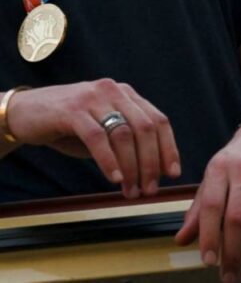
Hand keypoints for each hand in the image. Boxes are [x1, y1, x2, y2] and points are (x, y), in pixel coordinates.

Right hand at [4, 80, 179, 197]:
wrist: (24, 113)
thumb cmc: (68, 127)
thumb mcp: (104, 130)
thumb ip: (126, 143)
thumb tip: (155, 171)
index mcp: (128, 95)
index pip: (159, 121)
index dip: (169, 148)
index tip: (173, 174)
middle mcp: (115, 91)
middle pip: (146, 128)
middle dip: (151, 163)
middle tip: (150, 189)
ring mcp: (94, 98)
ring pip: (124, 134)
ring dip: (132, 167)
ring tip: (132, 190)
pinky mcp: (72, 110)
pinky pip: (98, 138)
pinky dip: (109, 161)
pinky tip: (114, 179)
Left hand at [175, 122, 240, 282]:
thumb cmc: (238, 159)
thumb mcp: (213, 175)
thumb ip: (199, 208)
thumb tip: (182, 240)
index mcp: (220, 168)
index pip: (212, 206)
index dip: (209, 236)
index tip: (208, 261)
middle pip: (238, 219)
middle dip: (233, 254)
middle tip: (230, 277)